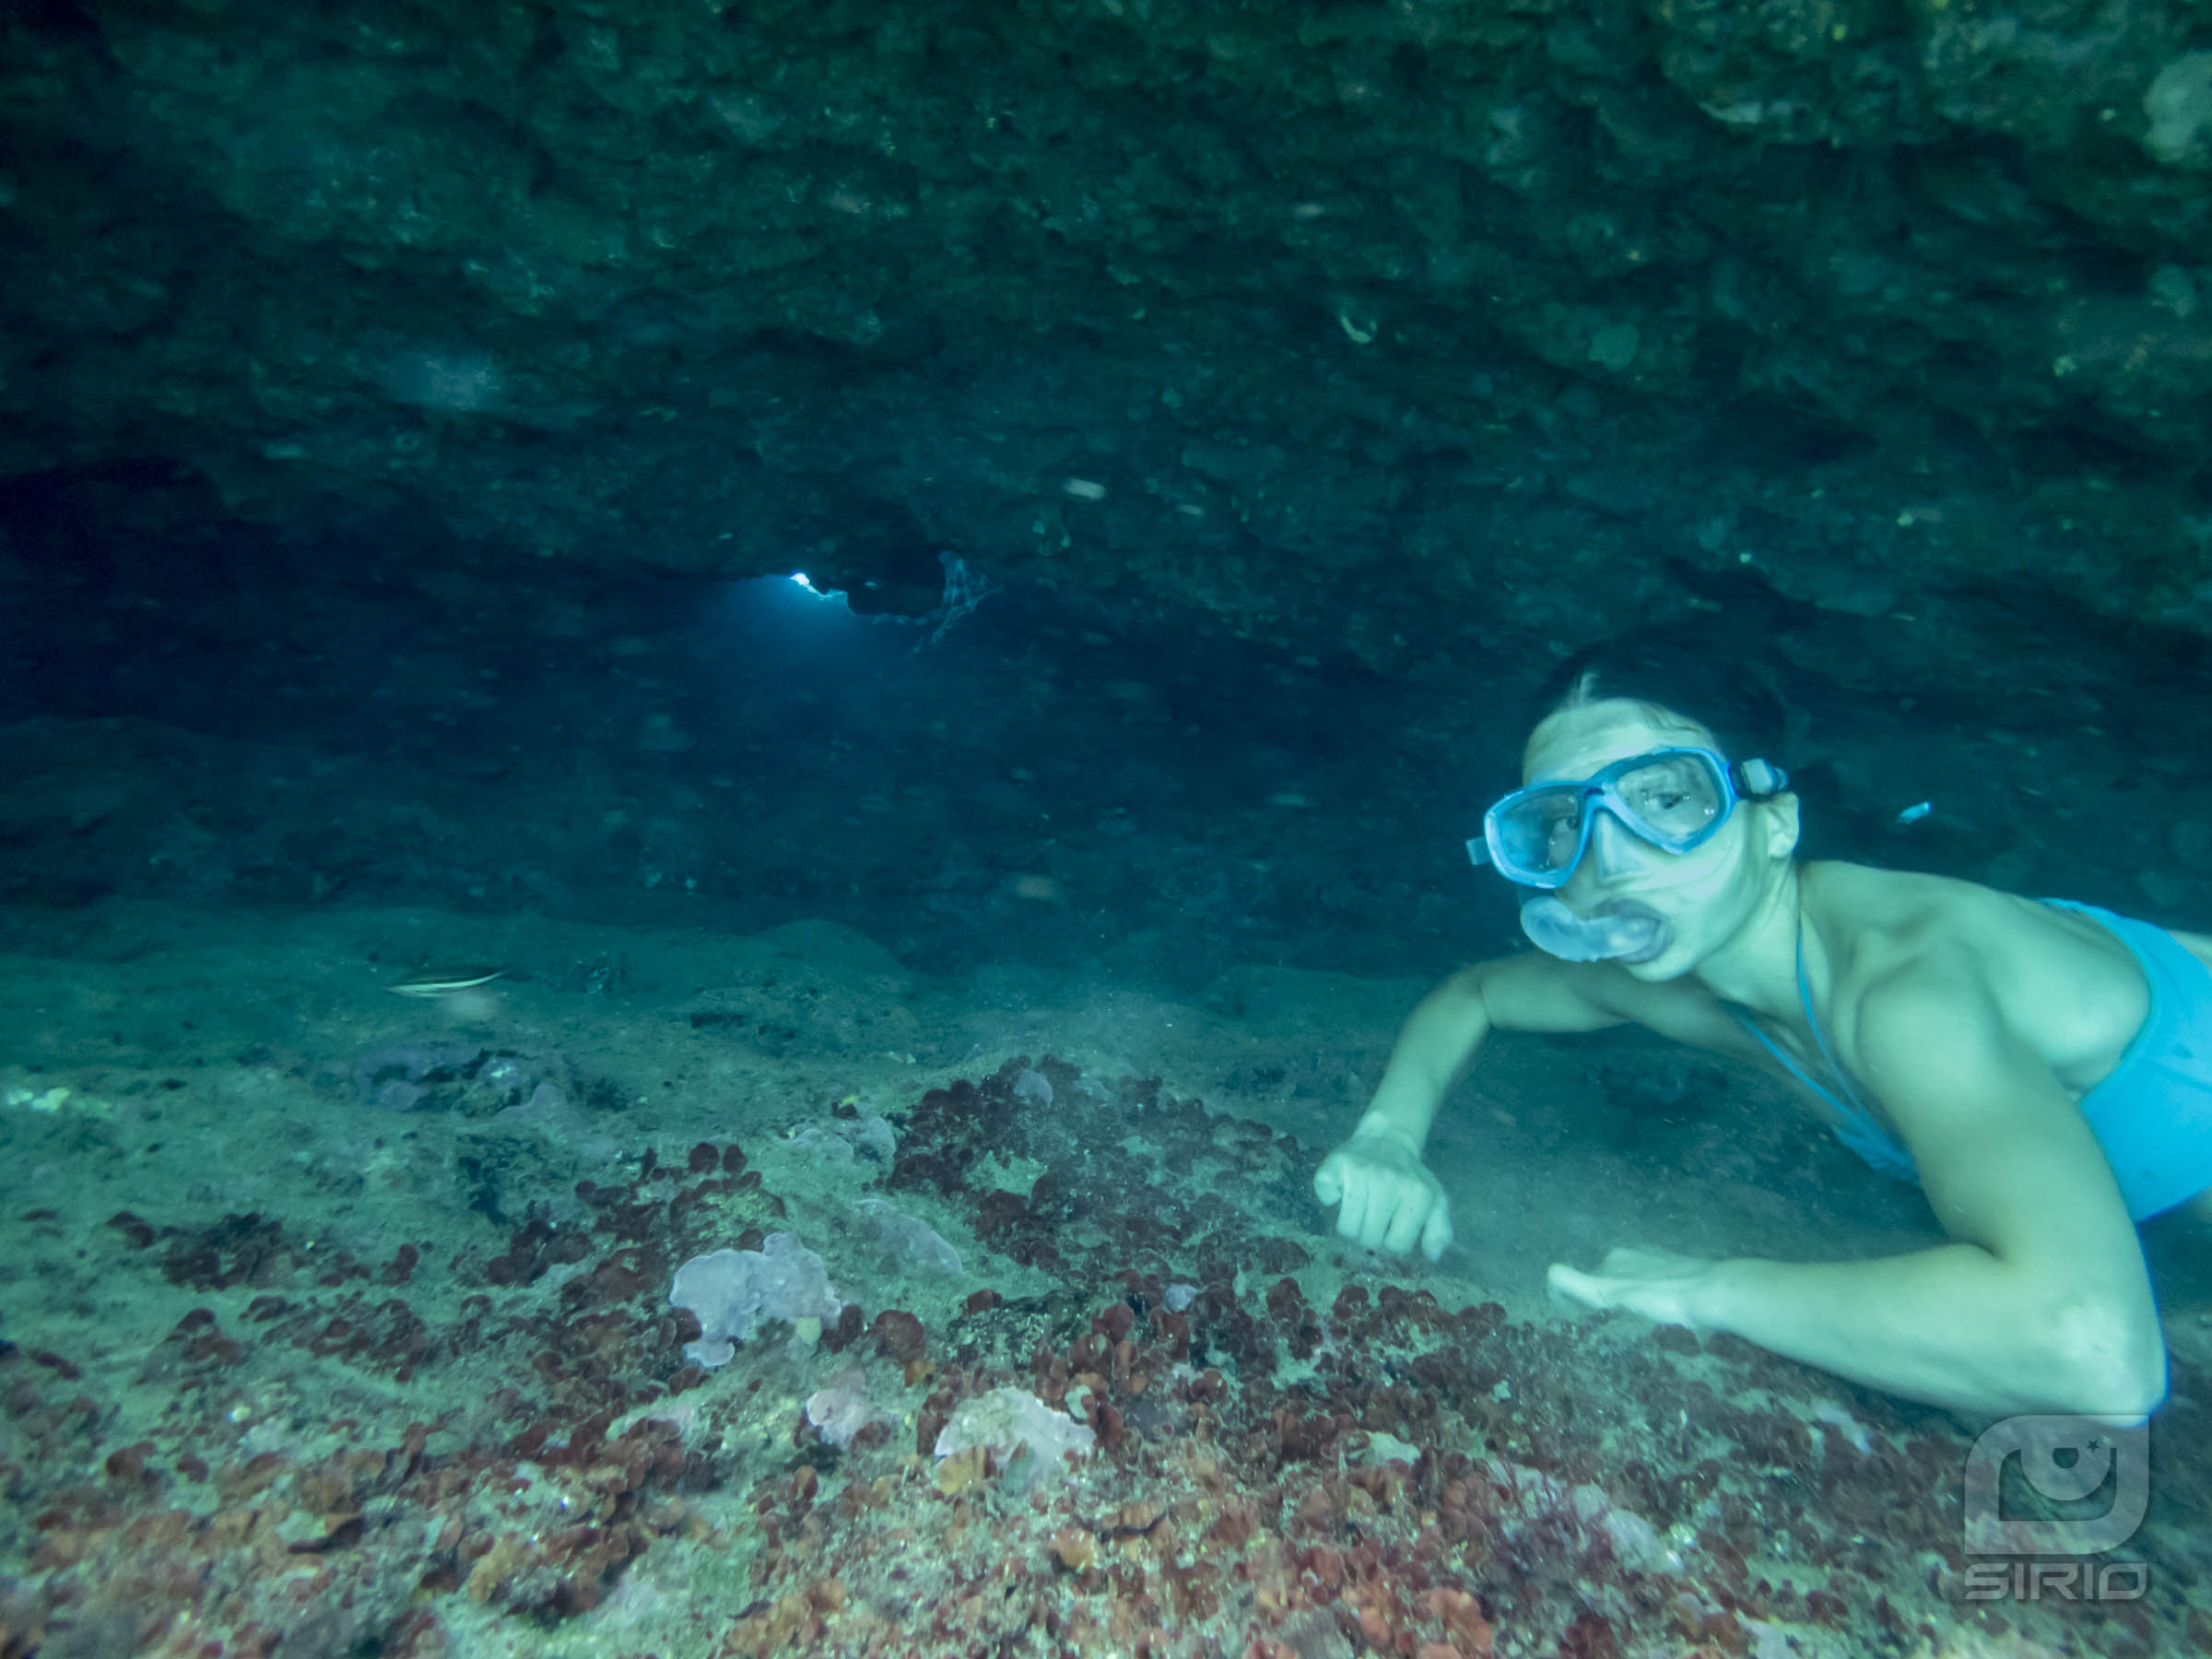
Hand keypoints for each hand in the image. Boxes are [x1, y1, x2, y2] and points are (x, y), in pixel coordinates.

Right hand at [1313, 1128, 1453, 1260]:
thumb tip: (1432, 1257)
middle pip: (1369, 1238)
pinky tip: (1342, 1188)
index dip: (1391, 1241)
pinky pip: (1325, 1197)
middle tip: (1373, 1216)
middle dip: (1369, 1234)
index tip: (1391, 1227)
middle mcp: (1389, 1181)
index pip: (1397, 1244)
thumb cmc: (1410, 1177)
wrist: (1388, 1139)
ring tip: (1359, 1206)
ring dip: (1350, 1223)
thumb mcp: (1435, 1200)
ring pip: (1347, 1227)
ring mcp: (1360, 1172)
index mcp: (1417, 1194)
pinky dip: (1329, 1197)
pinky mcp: (1336, 1164)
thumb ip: (1439, 1230)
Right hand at [1546, 1246, 1720, 1328]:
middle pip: (1605, 1281)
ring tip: (1639, 1325)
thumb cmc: (1660, 1296)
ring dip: (1627, 1301)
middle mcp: (1632, 1256)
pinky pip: (1653, 1286)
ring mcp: (1657, 1262)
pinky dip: (1650, 1299)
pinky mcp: (1679, 1272)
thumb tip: (1549, 1273)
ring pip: (1630, 1283)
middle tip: (1612, 1328)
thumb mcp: (1610, 1293)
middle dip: (1602, 1301)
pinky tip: (1664, 1315)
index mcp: (1614, 1260)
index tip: (1584, 1322)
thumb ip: (1576, 1283)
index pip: (1581, 1278)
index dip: (1575, 1299)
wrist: (1713, 1292)